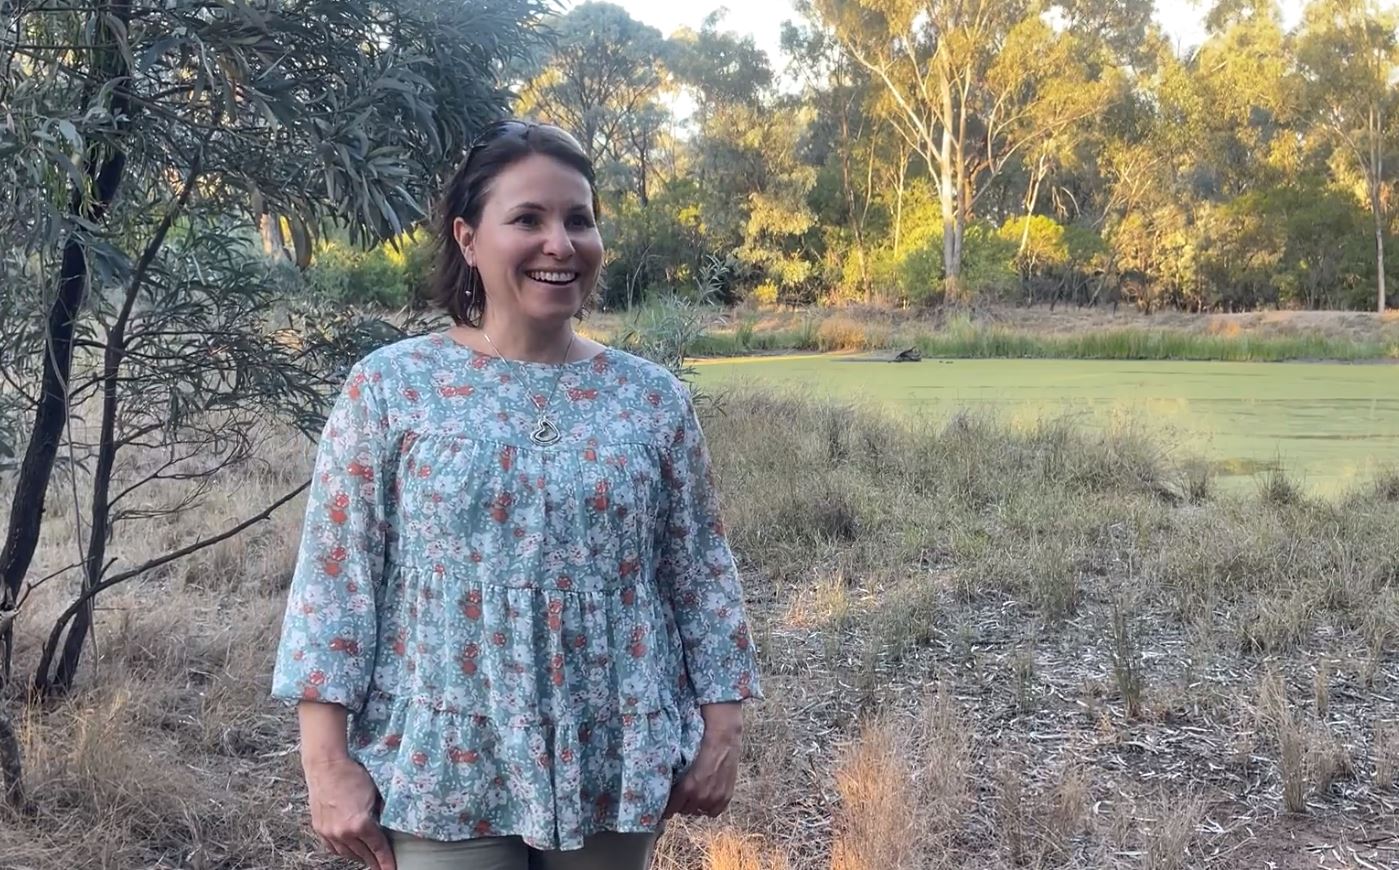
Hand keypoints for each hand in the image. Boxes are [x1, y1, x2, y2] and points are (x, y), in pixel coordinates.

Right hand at [304, 756, 396, 869]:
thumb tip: (389, 821)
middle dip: (375, 861)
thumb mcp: (375, 793)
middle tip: (382, 865)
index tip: (391, 869)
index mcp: (360, 824)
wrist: (326, 765)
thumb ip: (382, 811)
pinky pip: (333, 848)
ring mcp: (329, 832)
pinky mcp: (319, 828)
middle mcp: (343, 832)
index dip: (386, 861)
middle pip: (364, 854)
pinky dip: (344, 851)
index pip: (378, 848)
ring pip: (347, 854)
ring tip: (369, 859)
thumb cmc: (352, 775)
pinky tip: (350, 850)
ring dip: (360, 857)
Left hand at [663, 704, 742, 819]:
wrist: (723, 737)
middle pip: (684, 811)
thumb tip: (660, 782)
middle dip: (680, 803)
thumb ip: (672, 773)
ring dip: (694, 805)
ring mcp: (715, 798)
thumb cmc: (700, 742)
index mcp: (687, 787)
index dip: (666, 807)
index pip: (671, 808)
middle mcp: (701, 796)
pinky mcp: (726, 796)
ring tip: (692, 795)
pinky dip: (709, 807)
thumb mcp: (681, 758)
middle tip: (679, 795)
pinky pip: (713, 812)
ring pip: (698, 812)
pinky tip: (705, 797)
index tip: (662, 804)